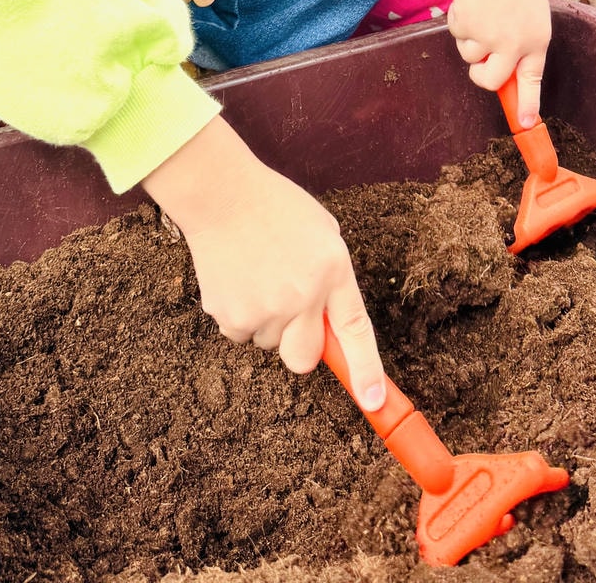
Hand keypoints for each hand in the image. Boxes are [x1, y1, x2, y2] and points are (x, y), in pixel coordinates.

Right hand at [143, 117, 385, 407]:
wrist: (222, 194)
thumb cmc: (275, 207)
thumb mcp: (321, 233)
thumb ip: (331, 278)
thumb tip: (328, 322)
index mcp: (332, 270)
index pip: (355, 332)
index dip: (366, 371)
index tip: (373, 401)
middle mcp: (303, 296)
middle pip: (304, 359)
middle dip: (298, 346)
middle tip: (287, 312)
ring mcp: (265, 309)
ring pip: (269, 342)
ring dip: (266, 320)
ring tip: (256, 274)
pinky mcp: (231, 315)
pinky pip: (239, 332)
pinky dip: (238, 313)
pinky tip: (236, 278)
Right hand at [448, 0, 550, 127]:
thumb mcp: (532, 18)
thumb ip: (521, 46)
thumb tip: (503, 74)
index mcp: (536, 42)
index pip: (531, 81)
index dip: (526, 105)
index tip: (524, 124)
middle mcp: (513, 44)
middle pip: (489, 81)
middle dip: (480, 75)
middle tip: (481, 62)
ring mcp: (488, 36)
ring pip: (469, 55)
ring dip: (470, 39)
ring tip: (483, 12)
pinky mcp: (466, 24)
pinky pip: (456, 34)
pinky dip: (459, 21)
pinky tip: (472, 3)